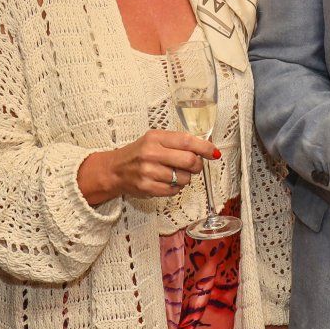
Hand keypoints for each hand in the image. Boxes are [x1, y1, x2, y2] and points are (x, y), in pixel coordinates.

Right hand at [77, 130, 218, 206]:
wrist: (115, 170)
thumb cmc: (139, 153)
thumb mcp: (155, 139)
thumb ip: (178, 142)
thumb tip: (207, 148)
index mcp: (155, 137)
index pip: (186, 140)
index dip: (204, 147)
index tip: (214, 152)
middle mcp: (151, 153)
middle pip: (189, 161)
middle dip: (197, 165)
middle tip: (194, 166)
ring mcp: (148, 172)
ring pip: (184, 178)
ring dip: (186, 178)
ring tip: (176, 174)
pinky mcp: (147, 187)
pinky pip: (174, 190)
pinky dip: (176, 188)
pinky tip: (168, 182)